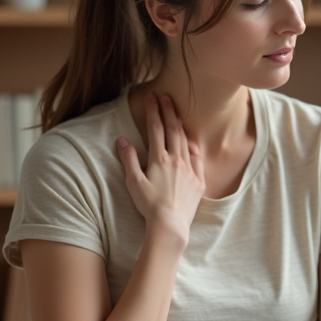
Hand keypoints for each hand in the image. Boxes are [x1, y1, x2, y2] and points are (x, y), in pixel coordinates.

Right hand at [116, 93, 204, 243]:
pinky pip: (197, 158)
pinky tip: (191, 141)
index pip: (156, 128)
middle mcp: (176, 160)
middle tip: (166, 96)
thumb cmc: (149, 205)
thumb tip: (122, 140)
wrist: (170, 223)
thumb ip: (128, 159)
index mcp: (159, 159)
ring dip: (180, 125)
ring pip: (185, 141)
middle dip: (168, 111)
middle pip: (173, 130)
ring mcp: (189, 170)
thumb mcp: (133, 182)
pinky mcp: (199, 181)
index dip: (153, 111)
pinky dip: (193, 146)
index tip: (151, 96)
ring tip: (177, 113)